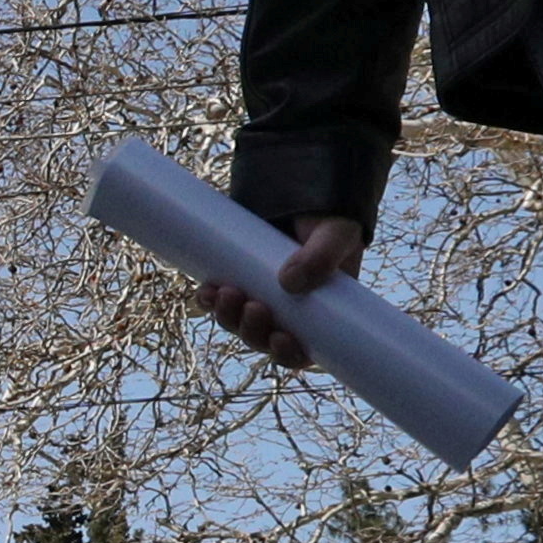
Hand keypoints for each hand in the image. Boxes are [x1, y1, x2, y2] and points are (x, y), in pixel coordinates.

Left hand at [202, 217, 367, 368]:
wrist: (306, 188)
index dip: (288, 355)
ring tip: (225, 294)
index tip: (280, 340)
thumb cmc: (332, 218)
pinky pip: (218, 299)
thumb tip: (288, 284)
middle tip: (253, 307)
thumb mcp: (336, 236)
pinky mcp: (238, 275)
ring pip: (238, 322)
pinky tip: (206, 291)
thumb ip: (321, 257)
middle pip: (263, 338)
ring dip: (228, 317)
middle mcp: (288, 310)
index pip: (302, 350)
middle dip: (252, 331)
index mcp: (319, 313)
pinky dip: (209, 300)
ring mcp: (261, 293)